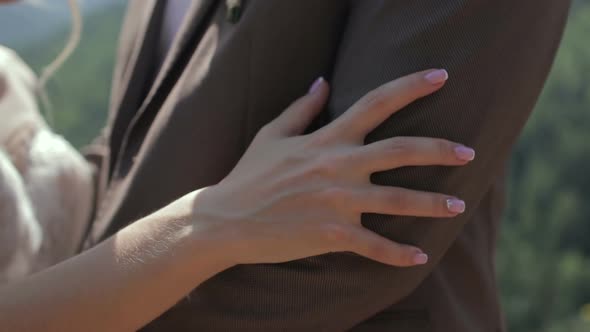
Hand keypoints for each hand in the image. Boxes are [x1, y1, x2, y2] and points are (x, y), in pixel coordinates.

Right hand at [194, 69, 473, 266]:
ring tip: (459, 206)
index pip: (376, 103)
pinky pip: (373, 245)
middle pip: (401, 150)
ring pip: (397, 201)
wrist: (225, 220)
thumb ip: (301, 107)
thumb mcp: (272, 135)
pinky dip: (398, 254)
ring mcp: (336, 201)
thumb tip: (323, 81)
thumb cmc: (248, 176)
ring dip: (432, 204)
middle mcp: (337, 166)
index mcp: (326, 139)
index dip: (411, 86)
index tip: (442, 76)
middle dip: (440, 150)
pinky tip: (419, 258)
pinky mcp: (331, 234)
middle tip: (470, 152)